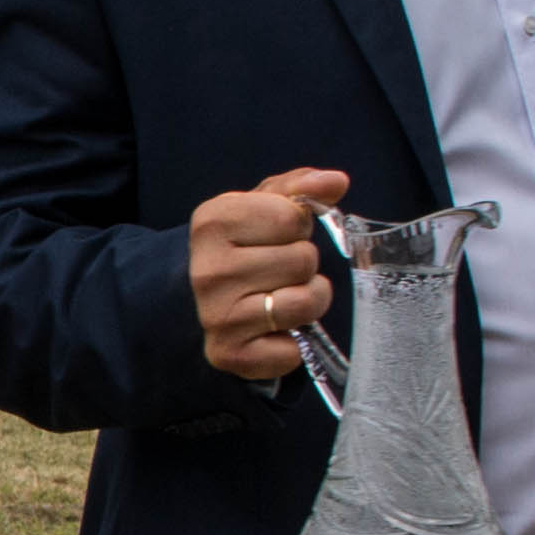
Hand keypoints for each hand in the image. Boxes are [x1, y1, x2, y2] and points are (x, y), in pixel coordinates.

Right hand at [189, 167, 343, 382]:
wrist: (197, 298)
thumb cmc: (243, 247)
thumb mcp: (265, 207)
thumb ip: (302, 187)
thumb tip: (337, 181)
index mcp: (213, 221)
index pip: (293, 217)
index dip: (296, 227)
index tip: (276, 236)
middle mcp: (208, 269)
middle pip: (302, 259)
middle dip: (302, 265)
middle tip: (278, 271)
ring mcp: (215, 315)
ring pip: (303, 302)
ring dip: (307, 300)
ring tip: (284, 297)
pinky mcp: (226, 353)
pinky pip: (290, 350)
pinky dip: (292, 344)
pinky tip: (273, 332)